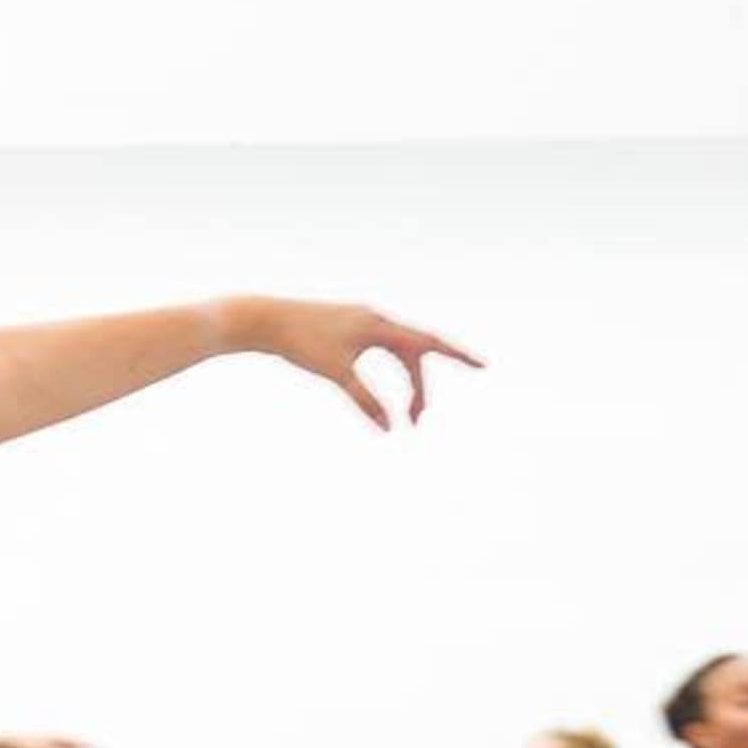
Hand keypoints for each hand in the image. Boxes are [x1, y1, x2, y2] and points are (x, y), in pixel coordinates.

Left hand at [237, 299, 482, 430]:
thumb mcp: (337, 374)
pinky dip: (388, 373)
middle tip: (416, 422)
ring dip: (405, 383)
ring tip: (404, 414)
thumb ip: (365, 401)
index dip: (457, 356)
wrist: (264, 320)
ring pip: (397, 354)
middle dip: (420, 389)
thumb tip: (390, 427)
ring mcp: (360, 322)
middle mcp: (374, 320)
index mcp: (378, 326)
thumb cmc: (299, 343)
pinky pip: (381, 350)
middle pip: (412, 356)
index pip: (427, 343)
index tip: (483, 366)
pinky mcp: (345, 328)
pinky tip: (377, 390)